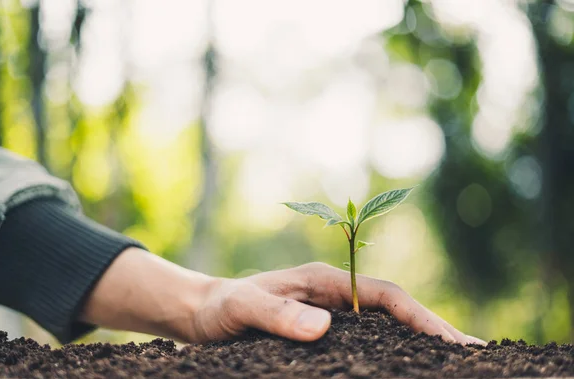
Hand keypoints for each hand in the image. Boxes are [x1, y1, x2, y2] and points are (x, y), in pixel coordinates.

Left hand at [189, 262, 483, 344]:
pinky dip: (390, 354)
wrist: (203, 314)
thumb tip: (323, 327)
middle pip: (394, 312)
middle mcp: (334, 298)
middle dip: (432, 331)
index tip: (452, 341)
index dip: (420, 316)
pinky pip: (365, 344)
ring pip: (384, 329)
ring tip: (452, 366)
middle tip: (474, 356)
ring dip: (416, 344)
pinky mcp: (323, 336)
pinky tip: (404, 370)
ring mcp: (330, 316)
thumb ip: (278, 314)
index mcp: (325, 281)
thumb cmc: (223, 307)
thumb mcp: (245, 308)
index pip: (384, 296)